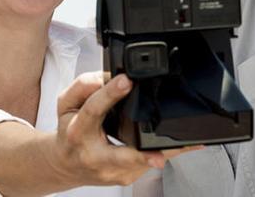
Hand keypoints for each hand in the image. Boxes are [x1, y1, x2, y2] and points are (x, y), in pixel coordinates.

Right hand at [53, 72, 200, 185]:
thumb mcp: (65, 104)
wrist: (65, 164)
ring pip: (140, 164)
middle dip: (141, 157)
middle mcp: (94, 155)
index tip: (126, 81)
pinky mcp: (124, 178)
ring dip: (164, 153)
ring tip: (189, 143)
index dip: (110, 94)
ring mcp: (110, 172)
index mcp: (78, 131)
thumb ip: (82, 86)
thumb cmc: (69, 131)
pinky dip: (163, 154)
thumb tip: (105, 76)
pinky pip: (147, 165)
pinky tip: (180, 147)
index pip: (94, 110)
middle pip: (120, 156)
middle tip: (159, 156)